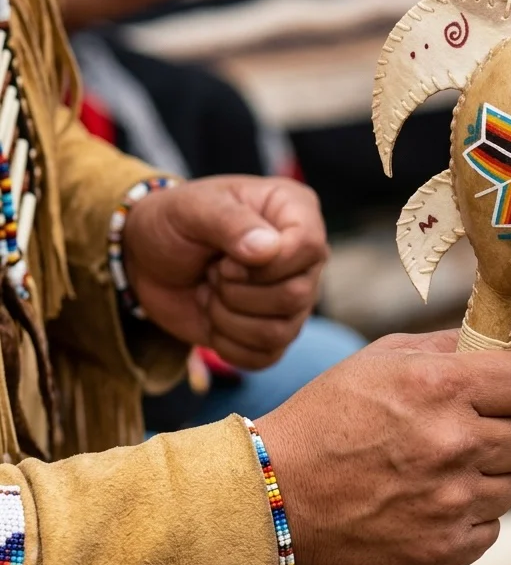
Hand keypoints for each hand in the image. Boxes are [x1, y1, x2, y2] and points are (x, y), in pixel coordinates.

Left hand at [123, 175, 327, 367]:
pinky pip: (264, 357)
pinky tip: (213, 317)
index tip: (225, 258)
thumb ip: (230, 222)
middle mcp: (304, 259)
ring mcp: (294, 300)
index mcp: (295, 212)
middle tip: (212, 272)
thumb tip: (268, 250)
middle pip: (296, 296)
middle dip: (237, 292)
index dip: (266, 264)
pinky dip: (226, 344)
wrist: (147, 261)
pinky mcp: (275, 334)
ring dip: (227, 318)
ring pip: (280, 332)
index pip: (309, 247)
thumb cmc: (174, 223)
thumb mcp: (191, 207)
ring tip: (210, 291)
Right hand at [255, 331, 510, 564]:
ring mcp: (452, 501)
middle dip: (502, 431)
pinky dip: (468, 518)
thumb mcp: (384, 359)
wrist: (276, 493)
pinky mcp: (446, 548)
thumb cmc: (329, 416)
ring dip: (484, 477)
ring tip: (434, 472)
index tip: (498, 392)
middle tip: (458, 433)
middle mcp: (454, 442)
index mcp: (441, 386)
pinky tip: (428, 505)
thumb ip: (461, 347)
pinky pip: (491, 527)